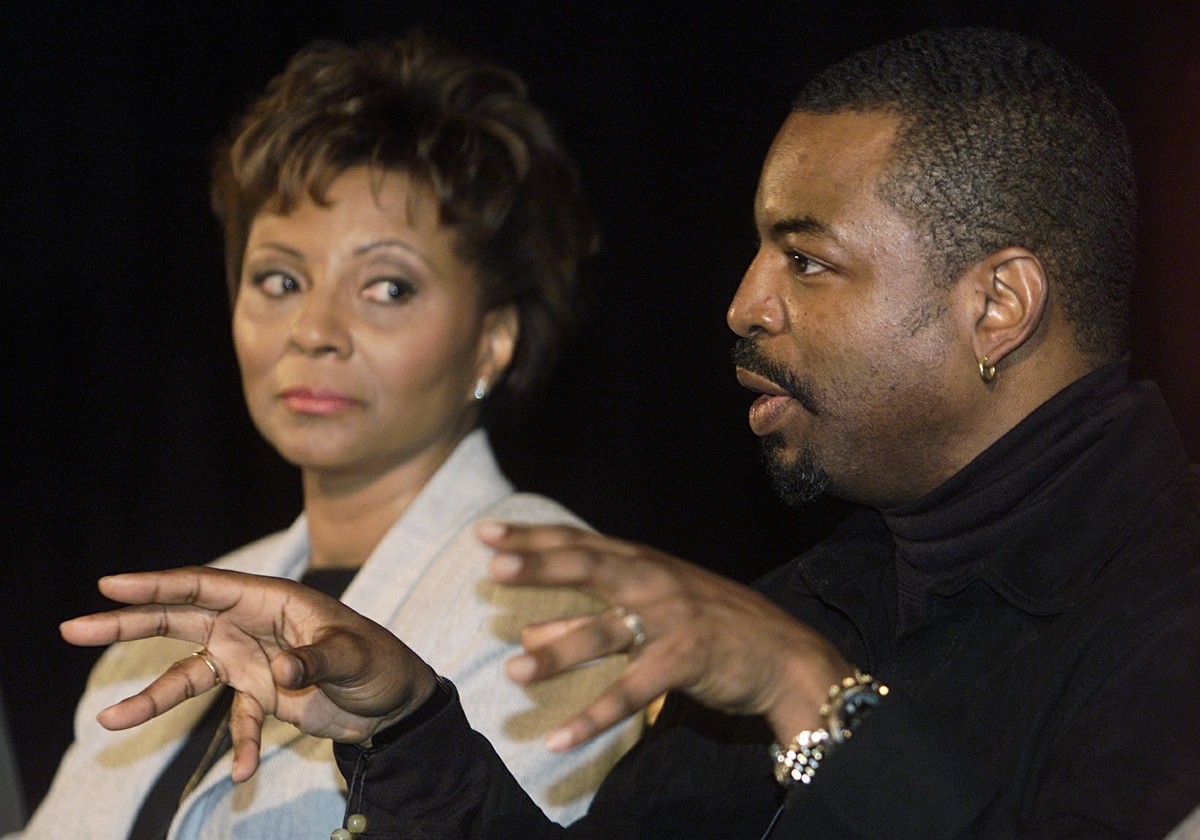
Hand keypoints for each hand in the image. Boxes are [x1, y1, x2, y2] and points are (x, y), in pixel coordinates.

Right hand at [60, 567, 436, 781]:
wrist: (397, 703)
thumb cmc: (380, 664)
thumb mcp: (354, 657)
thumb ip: (315, 659)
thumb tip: (279, 670)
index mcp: (271, 601)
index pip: (205, 587)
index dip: (158, 584)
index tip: (110, 585)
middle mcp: (252, 626)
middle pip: (180, 622)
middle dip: (128, 624)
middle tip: (74, 628)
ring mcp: (252, 661)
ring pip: (189, 675)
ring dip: (154, 698)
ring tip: (112, 722)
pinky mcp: (262, 696)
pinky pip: (234, 722)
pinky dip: (235, 745)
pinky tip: (241, 774)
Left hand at [478, 521, 852, 750]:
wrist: (782, 655)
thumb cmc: (708, 627)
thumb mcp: (648, 612)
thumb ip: (586, 620)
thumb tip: (526, 630)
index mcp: (642, 563)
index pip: (578, 544)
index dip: (532, 539)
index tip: (485, 535)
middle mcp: (654, 581)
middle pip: (589, 568)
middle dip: (540, 566)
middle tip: (493, 568)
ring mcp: (671, 619)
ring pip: (605, 633)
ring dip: (557, 654)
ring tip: (510, 674)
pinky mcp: (686, 660)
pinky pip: (631, 692)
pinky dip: (594, 717)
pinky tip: (558, 740)